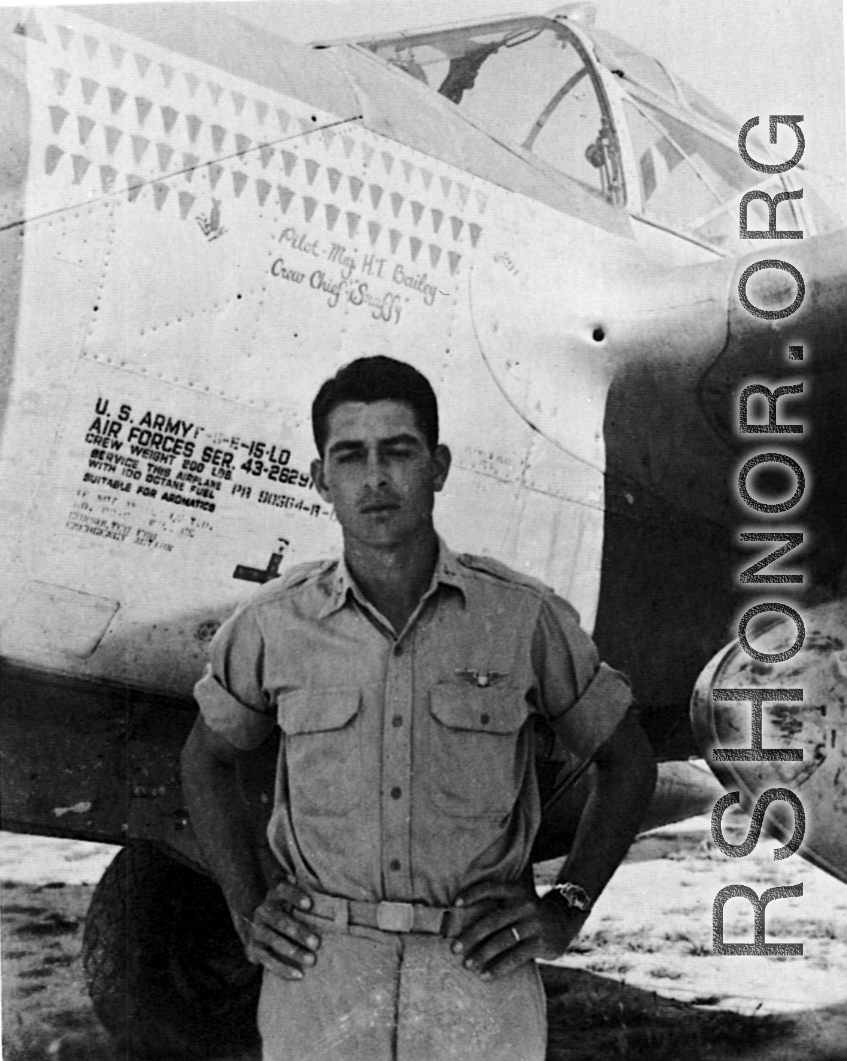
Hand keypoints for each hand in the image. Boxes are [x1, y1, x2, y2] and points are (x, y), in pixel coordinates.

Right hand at [238, 878, 320, 979]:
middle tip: (317, 943)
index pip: (283, 890)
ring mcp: (257, 931)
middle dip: (299, 932)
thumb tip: (325, 880)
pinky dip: (283, 969)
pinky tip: (299, 975)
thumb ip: (304, 887)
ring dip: (293, 952)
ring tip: (312, 961)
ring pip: (274, 941)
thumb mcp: (289, 896)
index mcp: (274, 895)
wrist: (253, 924)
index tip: (309, 904)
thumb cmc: (285, 909)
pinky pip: (268, 960)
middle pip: (280, 920)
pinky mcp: (253, 950)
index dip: (295, 896)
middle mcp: (263, 912)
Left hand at [451, 881, 586, 980]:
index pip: (491, 888)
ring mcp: (534, 924)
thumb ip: (499, 906)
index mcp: (517, 891)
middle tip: (454, 948)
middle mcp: (525, 905)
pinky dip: (498, 967)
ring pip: (503, 940)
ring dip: (482, 954)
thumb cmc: (530, 912)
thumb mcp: (518, 900)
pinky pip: (515, 957)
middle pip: (493, 920)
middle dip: (471, 935)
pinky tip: (486, 975)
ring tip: (468, 965)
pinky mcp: (540, 943)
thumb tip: (465, 923)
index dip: (472, 894)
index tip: (454, 904)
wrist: (565, 918)